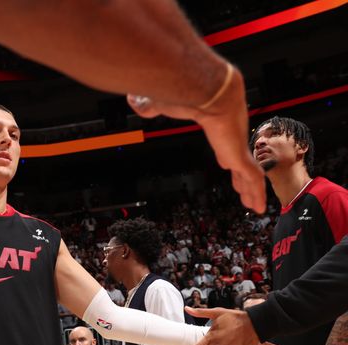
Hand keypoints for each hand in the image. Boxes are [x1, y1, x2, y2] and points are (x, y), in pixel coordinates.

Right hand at [127, 65, 265, 213]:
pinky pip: (252, 180)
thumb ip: (150, 105)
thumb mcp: (163, 103)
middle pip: (239, 166)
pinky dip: (257, 194)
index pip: (225, 150)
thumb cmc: (187, 94)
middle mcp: (230, 141)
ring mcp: (238, 149)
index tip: (228, 166)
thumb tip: (132, 99)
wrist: (208, 91)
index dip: (227, 160)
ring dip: (251, 192)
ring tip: (254, 205)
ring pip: (248, 176)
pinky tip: (259, 207)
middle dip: (242, 180)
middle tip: (244, 190)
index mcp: (217, 130)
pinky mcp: (240, 156)